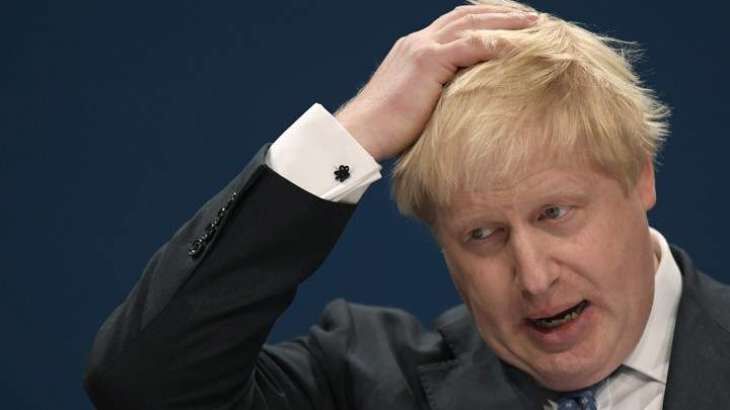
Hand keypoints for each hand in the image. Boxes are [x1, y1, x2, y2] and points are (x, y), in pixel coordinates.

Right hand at [335, 4, 537, 161]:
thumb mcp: (416, 107)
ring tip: (535, 25)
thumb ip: (436, 98)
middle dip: (500, 13)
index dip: (483, 21)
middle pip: (467, 15)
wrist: (360, 133)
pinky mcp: (427, 61)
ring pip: (472, 23)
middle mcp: (417, 42)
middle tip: (531, 18)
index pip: (454, 25)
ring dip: (506, 22)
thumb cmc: (385, 132)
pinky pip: (472, 44)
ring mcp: (421, 48)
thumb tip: (459, 112)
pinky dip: (498, 43)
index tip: (509, 26)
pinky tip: (521, 48)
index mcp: (414, 50)